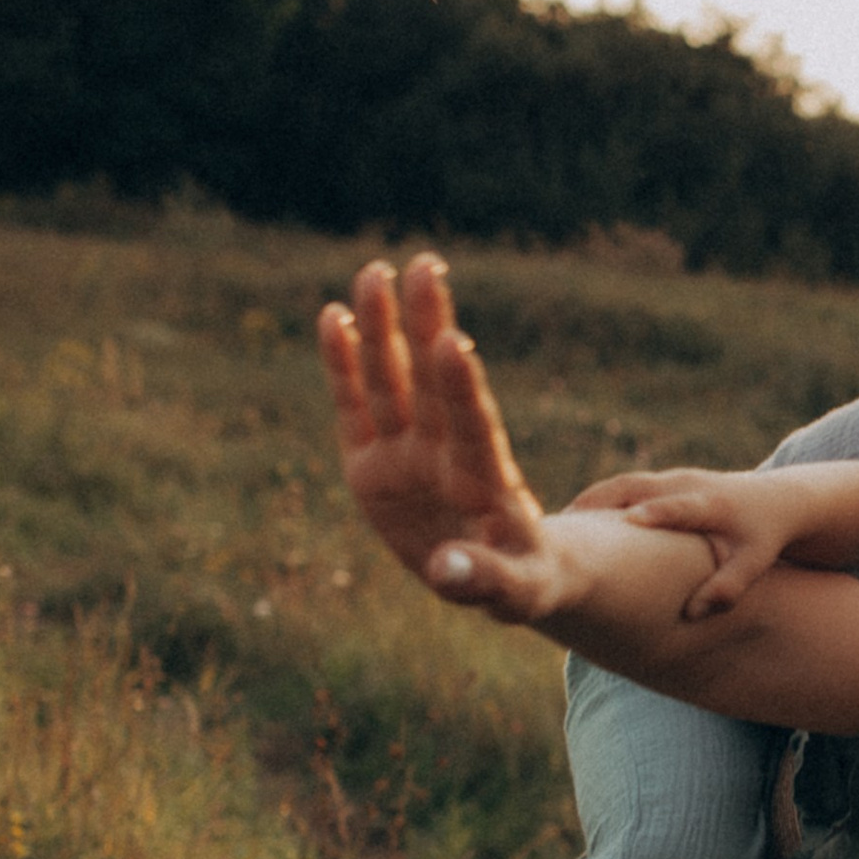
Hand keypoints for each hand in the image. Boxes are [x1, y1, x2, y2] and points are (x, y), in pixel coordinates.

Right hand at [319, 254, 570, 622]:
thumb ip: (484, 581)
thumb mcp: (516, 591)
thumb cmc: (522, 578)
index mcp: (485, 481)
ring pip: (394, 381)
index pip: (473, 426)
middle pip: (433, 383)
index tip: (455, 340)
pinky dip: (344, 365)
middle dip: (426, 328)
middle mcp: (445, 453)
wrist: (506, 570)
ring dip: (385, 328)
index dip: (461, 387)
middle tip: (425, 266)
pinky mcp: (373, 463)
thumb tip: (446, 570)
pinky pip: (355, 408)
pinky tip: (336, 315)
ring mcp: (408, 452)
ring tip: (377, 271)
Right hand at [571, 464, 795, 614]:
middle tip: (558, 531)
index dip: (651, 513)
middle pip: (632, 486)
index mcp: (709, 504)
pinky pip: (623, 489)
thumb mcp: (754, 563)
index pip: (675, 507)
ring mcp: (671, 479)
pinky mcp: (662, 482)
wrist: (778, 500)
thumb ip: (726, 588)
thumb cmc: (764, 536)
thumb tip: (692, 615)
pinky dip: (597, 503)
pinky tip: (574, 528)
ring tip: (554, 531)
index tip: (624, 524)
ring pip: (621, 486)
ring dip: (588, 504)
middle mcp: (685, 484)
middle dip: (595, 504)